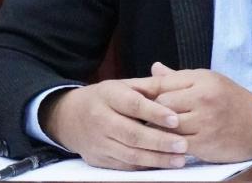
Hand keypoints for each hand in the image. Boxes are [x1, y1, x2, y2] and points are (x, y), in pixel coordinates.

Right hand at [40, 78, 187, 169]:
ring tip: (179, 159)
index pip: (133, 105)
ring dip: (156, 159)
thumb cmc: (106, 98)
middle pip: (132, 134)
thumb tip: (177, 86)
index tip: (176, 119)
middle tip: (183, 145)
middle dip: (160, 141)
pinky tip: (163, 164)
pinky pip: (124, 165)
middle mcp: (101, 119)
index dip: (154, 113)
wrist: (68, 117)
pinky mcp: (98, 159)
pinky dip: (145, 166)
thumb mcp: (124, 85)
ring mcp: (98, 142)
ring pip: (129, 154)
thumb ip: (151, 85)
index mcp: (108, 96)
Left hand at [151, 63, 251, 162]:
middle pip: (161, 105)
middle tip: (142, 118)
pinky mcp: (205, 143)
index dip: (145, 92)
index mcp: (202, 79)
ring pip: (166, 126)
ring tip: (152, 132)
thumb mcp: (209, 80)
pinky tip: (166, 144)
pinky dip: (169, 145)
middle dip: (150, 113)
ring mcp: (204, 121)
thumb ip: (179, 77)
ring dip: (157, 131)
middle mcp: (203, 98)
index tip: (134, 100)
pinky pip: (177, 145)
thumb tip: (154, 69)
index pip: (163, 83)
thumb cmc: (231, 100)